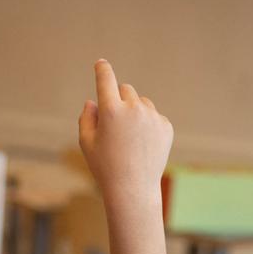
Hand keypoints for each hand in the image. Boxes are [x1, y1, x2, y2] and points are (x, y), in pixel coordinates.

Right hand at [78, 59, 173, 200]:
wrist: (133, 189)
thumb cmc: (105, 167)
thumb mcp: (87, 143)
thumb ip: (87, 118)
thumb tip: (93, 101)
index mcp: (111, 110)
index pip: (106, 79)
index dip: (102, 69)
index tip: (101, 64)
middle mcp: (134, 109)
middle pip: (125, 89)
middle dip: (118, 99)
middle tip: (114, 123)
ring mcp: (153, 117)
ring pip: (141, 102)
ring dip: (134, 112)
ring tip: (129, 140)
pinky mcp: (166, 126)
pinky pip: (154, 117)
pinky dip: (147, 126)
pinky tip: (142, 146)